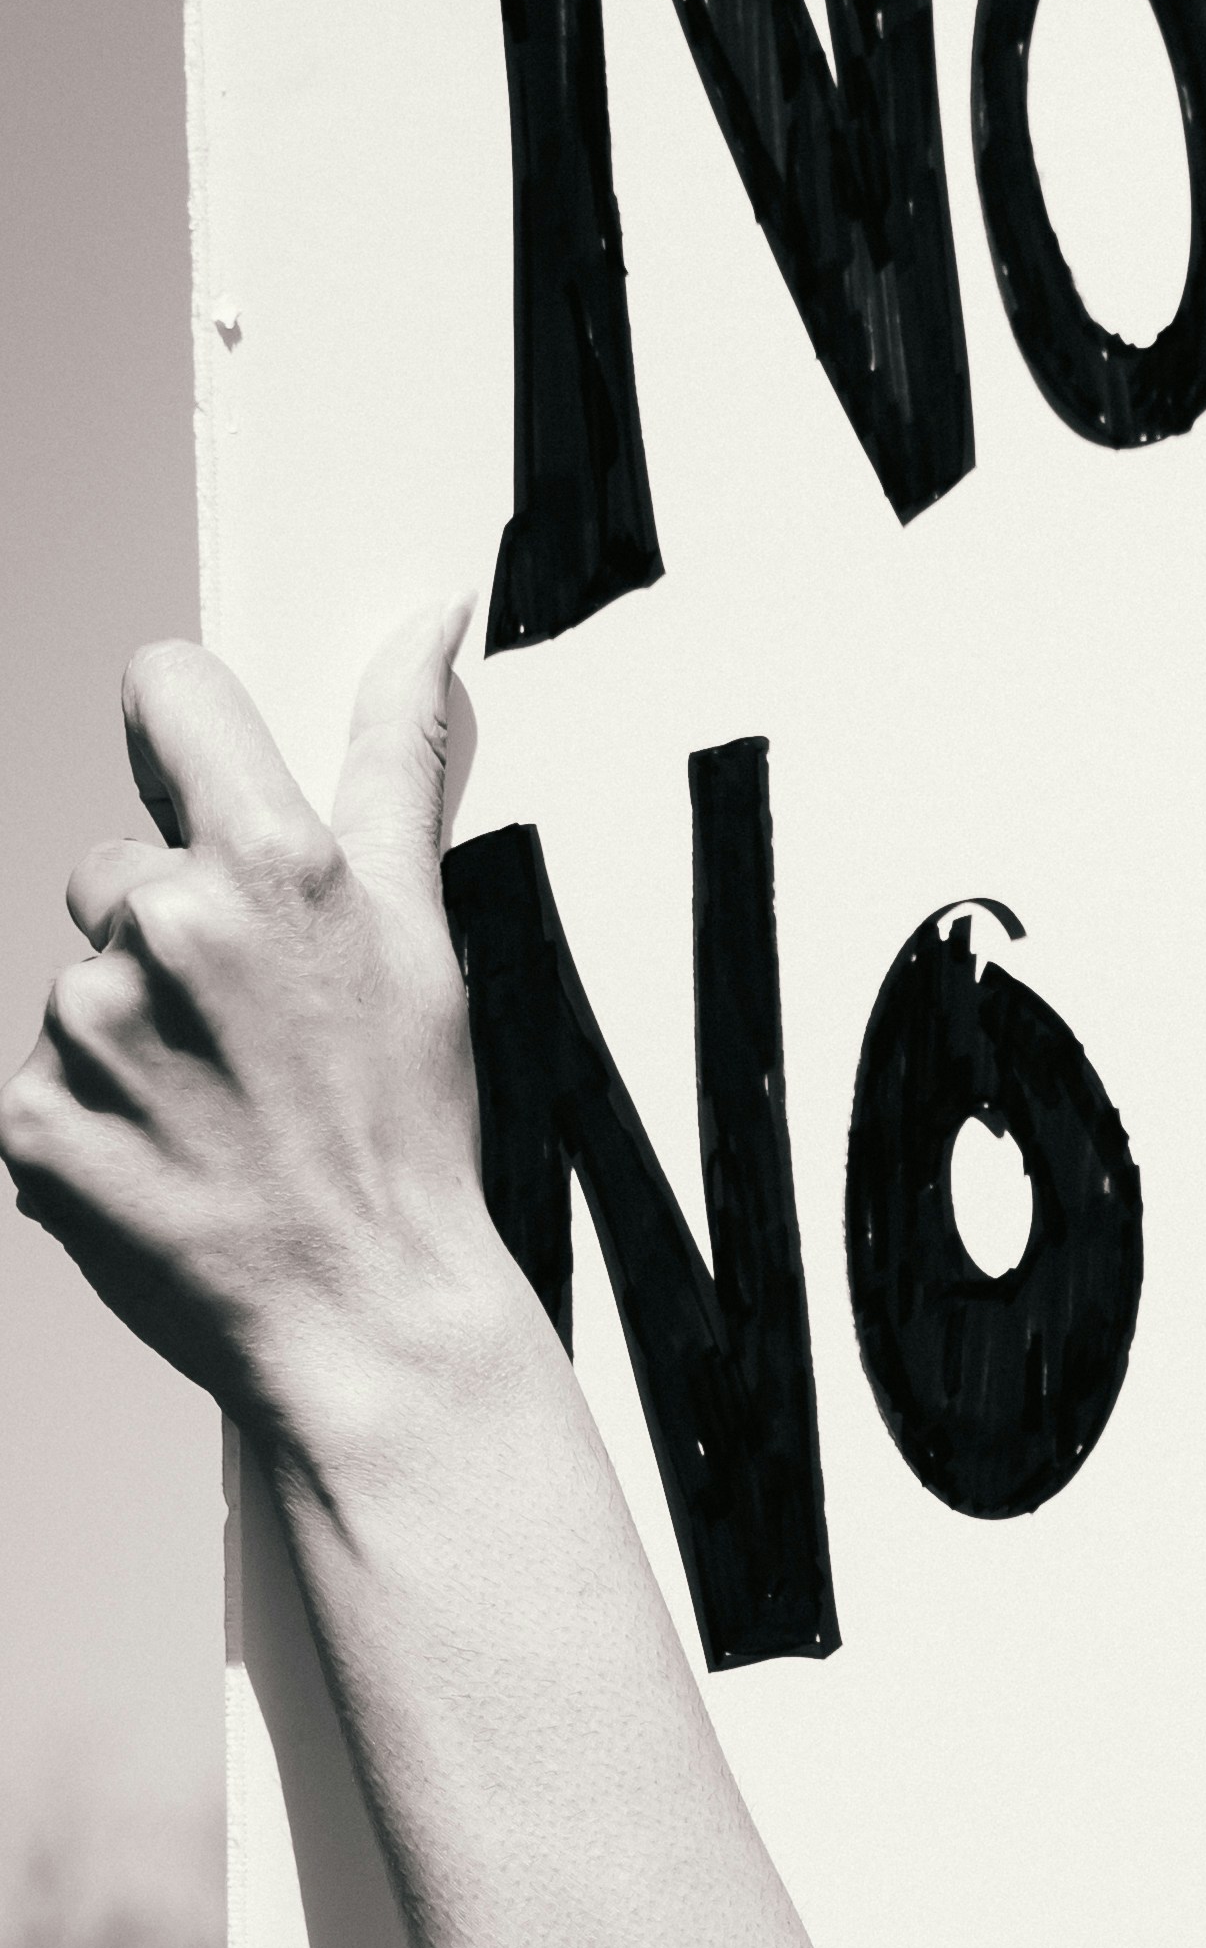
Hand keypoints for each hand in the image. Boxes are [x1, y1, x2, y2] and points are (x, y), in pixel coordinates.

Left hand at [2, 610, 512, 1459]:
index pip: (167, 692)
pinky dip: (93, 1122)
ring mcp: (90, 1028)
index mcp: (270, 863)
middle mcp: (167, 928)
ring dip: (132, 1036)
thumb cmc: (402, 1141)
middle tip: (252, 1036)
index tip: (207, 808)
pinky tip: (168, 1161)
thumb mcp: (420, 931)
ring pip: (79, 982)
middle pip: (118, 865)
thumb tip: (423, 628)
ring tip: (217, 1111)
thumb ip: (399, 759)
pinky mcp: (32, 1119)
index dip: (183, 737)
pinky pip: (39, 1082)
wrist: (366, 1319)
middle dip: (170, 934)